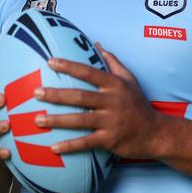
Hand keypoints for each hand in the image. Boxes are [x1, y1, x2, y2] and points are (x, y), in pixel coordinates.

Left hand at [33, 43, 162, 158]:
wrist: (155, 133)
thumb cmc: (138, 104)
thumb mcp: (129, 80)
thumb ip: (113, 62)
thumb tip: (97, 44)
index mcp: (114, 85)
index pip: (88, 72)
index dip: (69, 66)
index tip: (50, 61)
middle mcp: (112, 101)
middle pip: (80, 96)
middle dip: (56, 94)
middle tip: (36, 92)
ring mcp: (111, 121)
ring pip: (80, 119)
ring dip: (57, 120)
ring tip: (38, 120)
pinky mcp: (110, 140)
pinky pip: (86, 142)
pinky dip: (70, 146)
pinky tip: (54, 147)